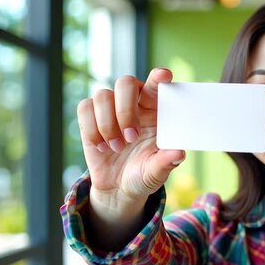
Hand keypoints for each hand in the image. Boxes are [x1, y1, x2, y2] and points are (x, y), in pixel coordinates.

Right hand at [77, 68, 184, 224]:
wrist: (119, 188)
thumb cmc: (143, 174)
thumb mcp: (156, 172)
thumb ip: (166, 162)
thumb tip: (179, 153)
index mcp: (155, 112)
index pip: (157, 86)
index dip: (159, 77)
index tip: (163, 75)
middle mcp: (134, 105)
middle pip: (126, 82)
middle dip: (125, 110)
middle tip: (131, 138)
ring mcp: (111, 109)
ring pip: (103, 95)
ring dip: (108, 125)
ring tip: (117, 148)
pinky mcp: (90, 117)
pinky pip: (85, 108)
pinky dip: (92, 129)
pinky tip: (102, 147)